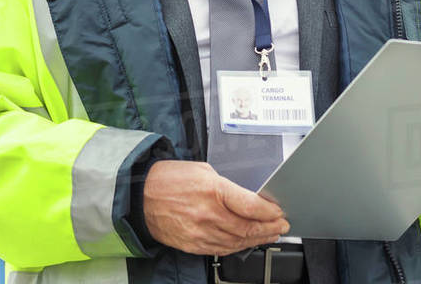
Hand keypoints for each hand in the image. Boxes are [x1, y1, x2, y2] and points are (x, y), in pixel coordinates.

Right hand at [142, 160, 289, 255]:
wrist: (140, 197)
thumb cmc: (167, 179)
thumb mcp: (202, 171)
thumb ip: (226, 186)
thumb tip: (245, 199)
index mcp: (211, 190)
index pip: (250, 205)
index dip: (269, 211)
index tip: (278, 212)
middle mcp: (207, 214)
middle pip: (248, 227)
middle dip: (269, 228)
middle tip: (281, 226)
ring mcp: (200, 233)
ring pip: (237, 242)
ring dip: (258, 240)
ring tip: (269, 235)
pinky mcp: (193, 245)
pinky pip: (222, 250)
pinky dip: (238, 247)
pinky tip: (247, 243)